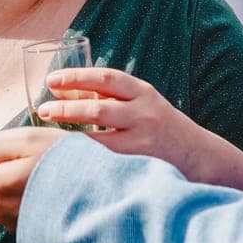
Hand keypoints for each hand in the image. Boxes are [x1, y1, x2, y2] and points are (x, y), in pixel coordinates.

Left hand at [0, 127, 68, 229]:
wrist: (109, 202)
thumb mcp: (27, 139)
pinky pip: (19, 207)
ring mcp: (17, 227)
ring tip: (42, 165)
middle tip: (19, 152)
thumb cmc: (67, 165)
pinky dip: (27, 192)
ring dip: (10, 179)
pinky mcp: (35, 231)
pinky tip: (51, 181)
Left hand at [31, 66, 209, 176]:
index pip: (107, 78)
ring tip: (48, 135)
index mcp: (143, 93)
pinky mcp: (140, 165)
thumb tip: (61, 93)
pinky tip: (65, 156)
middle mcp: (145, 114)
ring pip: (99, 139)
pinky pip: (105, 161)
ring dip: (69, 136)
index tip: (53, 80)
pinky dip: (83, 158)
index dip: (77, 77)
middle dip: (66, 109)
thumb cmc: (160, 126)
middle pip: (98, 109)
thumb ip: (108, 98)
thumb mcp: (140, 103)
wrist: (200, 157)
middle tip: (43, 109)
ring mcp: (143, 142)